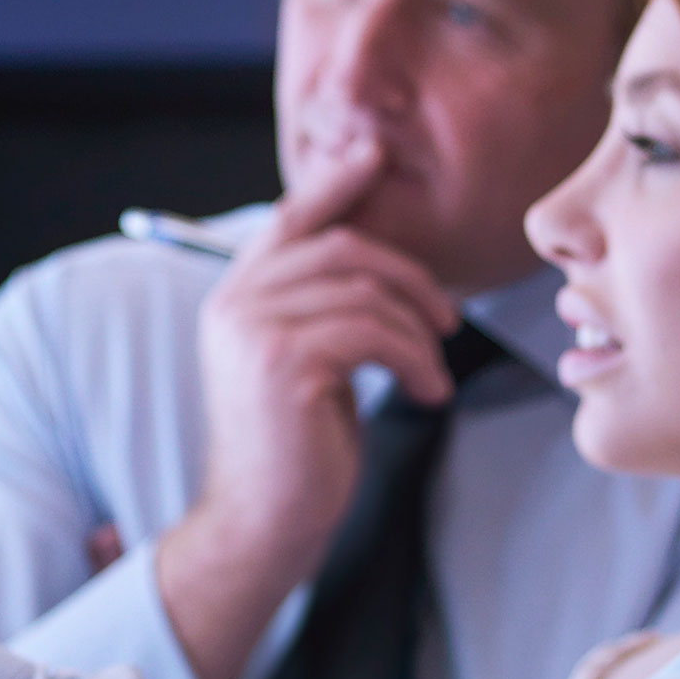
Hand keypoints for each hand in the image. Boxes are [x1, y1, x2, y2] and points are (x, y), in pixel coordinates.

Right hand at [155, 126, 460, 678]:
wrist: (263, 523)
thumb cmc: (295, 450)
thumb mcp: (305, 363)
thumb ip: (320, 309)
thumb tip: (377, 267)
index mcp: (234, 298)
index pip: (290, 220)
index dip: (336, 183)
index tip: (375, 155)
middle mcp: (233, 304)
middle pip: (340, 249)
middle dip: (408, 275)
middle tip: (446, 318)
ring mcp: (253, 331)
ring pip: (363, 291)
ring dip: (416, 329)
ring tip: (433, 368)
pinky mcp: (284, 364)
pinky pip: (372, 333)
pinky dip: (413, 359)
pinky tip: (425, 392)